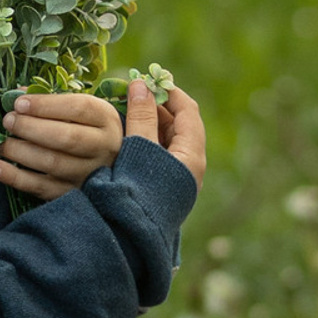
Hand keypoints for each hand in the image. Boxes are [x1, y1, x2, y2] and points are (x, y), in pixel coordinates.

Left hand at [0, 91, 122, 201]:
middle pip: (66, 138)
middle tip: (8, 121)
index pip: (78, 108)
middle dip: (31, 128)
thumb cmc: (88, 129)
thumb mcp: (82, 109)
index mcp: (106, 119)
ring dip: (20, 151)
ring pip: (52, 163)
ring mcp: (89, 173)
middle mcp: (103, 147)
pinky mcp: (73, 193)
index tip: (19, 103)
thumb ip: (53, 100)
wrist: (109, 164)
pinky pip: (41, 188)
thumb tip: (16, 94)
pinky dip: (14, 178)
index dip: (45, 105)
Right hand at [122, 74, 208, 200]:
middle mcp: (190, 167)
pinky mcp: (164, 188)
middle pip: (180, 126)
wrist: (131, 239)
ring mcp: (177, 179)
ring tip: (125, 110)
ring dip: (150, 123)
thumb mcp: (139, 149)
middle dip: (157, 106)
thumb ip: (141, 116)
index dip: (170, 92)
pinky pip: (159, 156)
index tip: (149, 79)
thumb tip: (141, 84)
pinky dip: (146, 141)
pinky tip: (125, 136)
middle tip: (133, 93)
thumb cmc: (138, 191)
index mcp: (192, 155)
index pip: (188, 111)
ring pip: (168, 141)